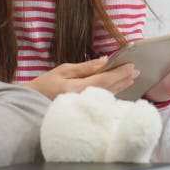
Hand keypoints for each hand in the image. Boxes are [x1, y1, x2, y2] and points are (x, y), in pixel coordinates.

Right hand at [22, 57, 139, 100]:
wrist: (33, 102)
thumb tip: (105, 61)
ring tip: (131, 78)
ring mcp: (85, 105)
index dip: (120, 72)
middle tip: (136, 70)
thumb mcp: (63, 70)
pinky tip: (119, 88)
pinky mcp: (85, 108)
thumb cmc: (45, 85)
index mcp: (78, 88)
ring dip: (121, 85)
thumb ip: (85, 67)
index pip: (105, 79)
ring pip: (108, 95)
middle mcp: (85, 99)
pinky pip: (103, 99)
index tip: (131, 65)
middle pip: (110, 88)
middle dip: (124, 78)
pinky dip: (113, 92)